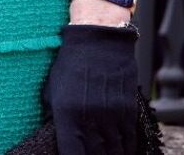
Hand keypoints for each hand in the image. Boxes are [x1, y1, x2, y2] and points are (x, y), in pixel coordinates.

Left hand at [45, 23, 139, 154]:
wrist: (99, 39)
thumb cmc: (71, 64)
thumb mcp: (53, 92)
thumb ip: (55, 118)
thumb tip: (58, 138)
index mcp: (67, 115)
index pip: (72, 154)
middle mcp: (91, 117)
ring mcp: (112, 114)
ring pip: (115, 150)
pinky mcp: (127, 107)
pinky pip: (129, 137)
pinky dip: (127, 148)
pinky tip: (123, 152)